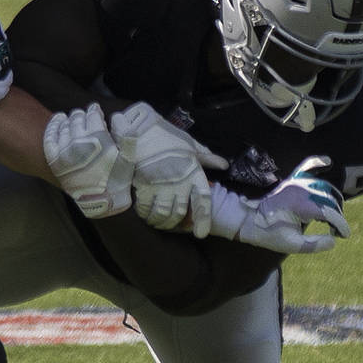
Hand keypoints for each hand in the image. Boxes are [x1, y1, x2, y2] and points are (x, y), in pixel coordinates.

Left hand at [43, 104, 131, 217]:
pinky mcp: (54, 158)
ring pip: (65, 125)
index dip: (95, 111)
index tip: (96, 110)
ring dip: (70, 120)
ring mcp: (65, 149)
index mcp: (98, 138)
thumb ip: (126, 135)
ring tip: (74, 120)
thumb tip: (117, 116)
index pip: (93, 115)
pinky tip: (59, 120)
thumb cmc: (117, 180)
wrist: (100, 202)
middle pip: (78, 118)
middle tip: (85, 116)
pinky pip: (50, 135)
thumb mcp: (128, 158)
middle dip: (83, 115)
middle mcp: (79, 141)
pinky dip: (54, 125)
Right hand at [110, 102, 226, 237]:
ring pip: (162, 213)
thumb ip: (206, 158)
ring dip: (159, 222)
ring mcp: (160, 185)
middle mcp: (178, 182)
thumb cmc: (166, 136)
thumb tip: (223, 164)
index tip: (200, 234)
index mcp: (193, 173)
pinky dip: (145, 214)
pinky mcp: (143, 185)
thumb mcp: (190, 145)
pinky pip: (145, 207)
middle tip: (172, 225)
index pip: (202, 200)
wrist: (139, 129)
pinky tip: (145, 214)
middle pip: (179, 212)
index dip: (203, 219)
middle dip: (175, 223)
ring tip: (157, 222)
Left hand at [209, 157, 349, 253]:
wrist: (247, 220)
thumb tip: (334, 240)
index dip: (340, 225)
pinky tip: (327, 161)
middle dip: (336, 215)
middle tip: (334, 230)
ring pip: (323, 187)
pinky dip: (317, 164)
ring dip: (332, 200)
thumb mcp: (291, 245)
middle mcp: (300, 190)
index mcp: (300, 206)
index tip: (343, 235)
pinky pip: (306, 168)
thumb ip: (314, 244)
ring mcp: (295, 183)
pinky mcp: (291, 181)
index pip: (330, 213)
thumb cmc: (268, 234)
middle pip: (329, 200)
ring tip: (332, 216)